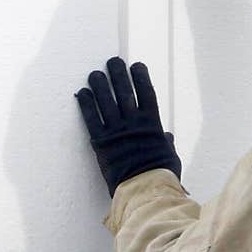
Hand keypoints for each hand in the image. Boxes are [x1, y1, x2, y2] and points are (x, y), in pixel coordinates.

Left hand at [74, 58, 181, 198]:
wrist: (143, 190)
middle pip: (124, 91)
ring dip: (100, 84)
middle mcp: (133, 122)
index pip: (146, 93)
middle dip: (118, 74)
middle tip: (112, 61)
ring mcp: (116, 131)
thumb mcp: (169, 155)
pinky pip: (91, 118)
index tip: (136, 66)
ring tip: (94, 73)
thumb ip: (165, 142)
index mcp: (152, 124)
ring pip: (106, 101)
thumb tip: (166, 137)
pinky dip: (86, 104)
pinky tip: (82, 93)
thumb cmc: (160, 175)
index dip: (140, 77)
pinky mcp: (101, 142)